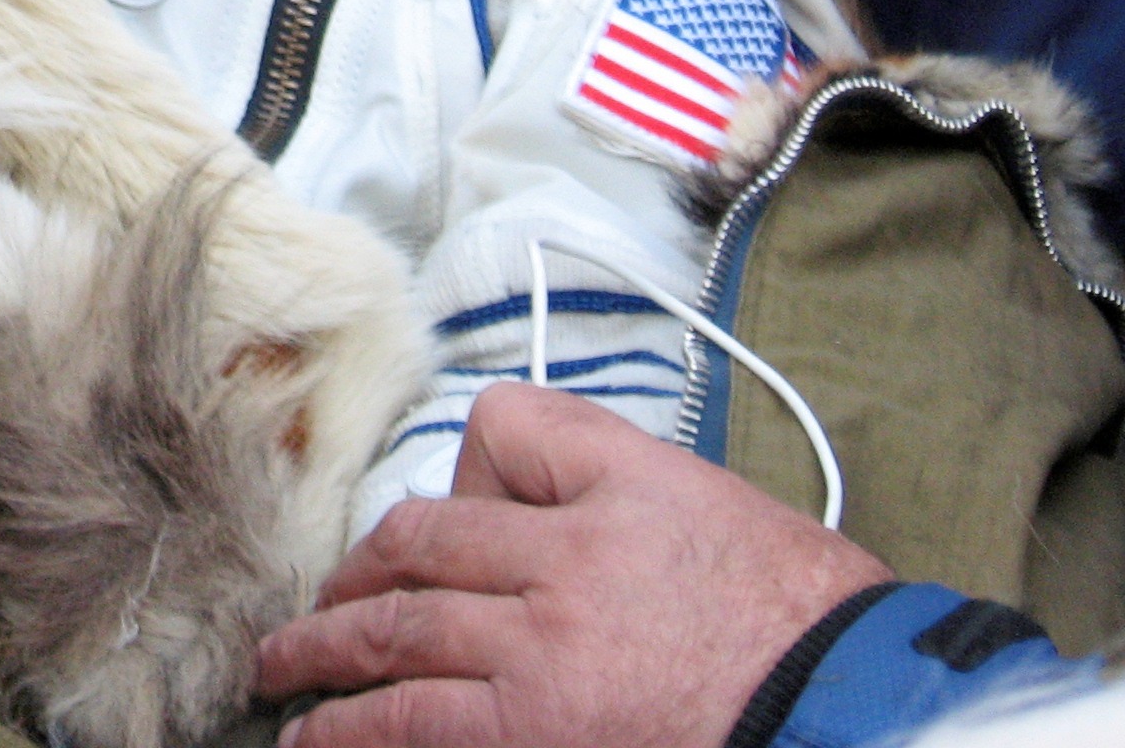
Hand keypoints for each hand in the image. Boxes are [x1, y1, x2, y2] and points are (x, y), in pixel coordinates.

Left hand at [255, 383, 888, 747]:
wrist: (862, 716)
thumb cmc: (818, 634)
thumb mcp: (728, 514)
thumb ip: (630, 499)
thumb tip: (540, 526)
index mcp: (625, 480)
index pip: (505, 427)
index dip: (471, 470)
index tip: (449, 512)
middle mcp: (568, 552)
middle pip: (424, 536)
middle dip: (361, 571)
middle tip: (320, 602)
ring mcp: (541, 644)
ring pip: (396, 624)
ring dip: (325, 647)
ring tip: (282, 667)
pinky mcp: (532, 728)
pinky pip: (408, 716)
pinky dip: (349, 726)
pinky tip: (314, 737)